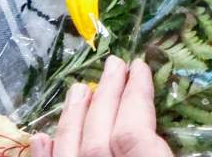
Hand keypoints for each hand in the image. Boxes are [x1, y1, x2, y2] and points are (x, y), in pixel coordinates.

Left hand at [32, 57, 170, 156]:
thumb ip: (170, 148)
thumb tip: (169, 118)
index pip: (132, 133)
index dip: (136, 95)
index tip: (140, 67)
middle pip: (99, 138)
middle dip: (106, 96)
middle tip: (115, 64)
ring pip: (70, 152)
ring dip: (73, 117)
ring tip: (79, 89)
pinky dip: (44, 155)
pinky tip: (41, 136)